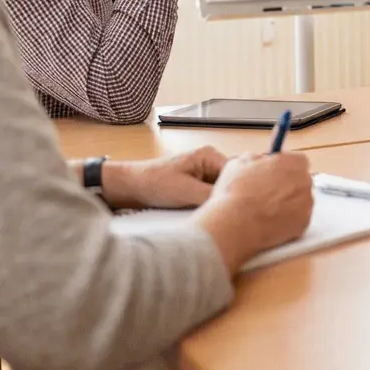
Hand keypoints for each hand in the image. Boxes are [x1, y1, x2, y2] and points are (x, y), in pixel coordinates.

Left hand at [100, 147, 227, 209]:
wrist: (129, 187)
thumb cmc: (154, 183)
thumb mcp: (186, 192)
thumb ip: (213, 196)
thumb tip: (236, 204)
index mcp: (210, 155)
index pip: (237, 173)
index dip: (239, 190)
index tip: (239, 208)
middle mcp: (210, 161)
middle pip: (232, 180)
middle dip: (230, 195)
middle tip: (230, 213)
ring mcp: (204, 173)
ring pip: (222, 189)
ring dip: (220, 201)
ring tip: (218, 214)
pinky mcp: (197, 184)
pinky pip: (212, 194)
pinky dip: (212, 204)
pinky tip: (209, 213)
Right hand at [193, 152, 313, 273]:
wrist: (236, 225)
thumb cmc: (236, 193)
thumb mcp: (239, 163)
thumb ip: (255, 159)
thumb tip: (257, 161)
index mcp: (294, 163)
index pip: (296, 161)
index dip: (282, 168)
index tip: (273, 173)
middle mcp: (305, 181)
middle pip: (299, 181)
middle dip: (286, 186)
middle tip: (267, 193)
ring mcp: (307, 204)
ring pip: (299, 202)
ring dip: (287, 204)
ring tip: (264, 211)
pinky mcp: (303, 224)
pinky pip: (297, 220)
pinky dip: (286, 221)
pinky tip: (269, 223)